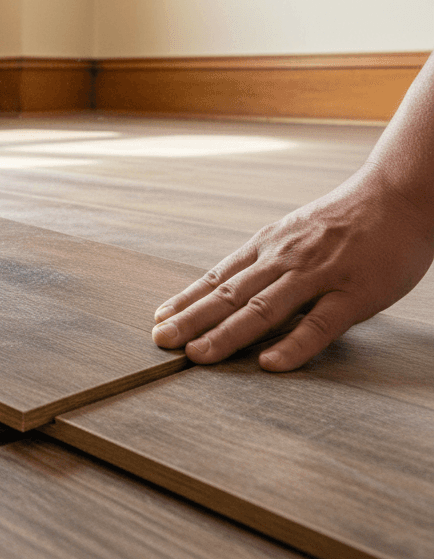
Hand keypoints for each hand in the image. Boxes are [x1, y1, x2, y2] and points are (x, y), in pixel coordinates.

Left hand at [151, 166, 433, 370]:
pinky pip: (319, 325)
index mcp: (268, 246)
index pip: (217, 277)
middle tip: (161, 341)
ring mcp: (317, 276)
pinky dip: (292, 345)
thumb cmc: (346, 219)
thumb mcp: (295, 233)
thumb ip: (268, 261)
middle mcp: (284, 259)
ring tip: (198, 355)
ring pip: (263, 309)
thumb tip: (235, 288)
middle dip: (192, 320)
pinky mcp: (353, 293)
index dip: (187, 299)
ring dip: (227, 334)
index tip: (159, 318)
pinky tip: (269, 363)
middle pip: (229, 294)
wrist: (399, 195)